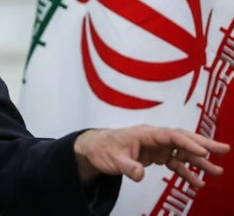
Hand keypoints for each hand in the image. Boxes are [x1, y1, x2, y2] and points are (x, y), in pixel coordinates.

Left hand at [73, 124, 230, 187]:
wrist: (94, 149)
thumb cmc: (103, 149)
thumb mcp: (113, 160)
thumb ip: (128, 167)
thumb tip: (140, 175)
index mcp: (145, 133)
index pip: (171, 135)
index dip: (188, 142)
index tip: (203, 151)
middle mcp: (154, 138)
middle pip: (182, 139)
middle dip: (203, 144)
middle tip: (224, 149)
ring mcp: (156, 146)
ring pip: (182, 151)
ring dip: (199, 161)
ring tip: (217, 171)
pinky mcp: (155, 156)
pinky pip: (175, 162)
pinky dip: (186, 171)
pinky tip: (197, 182)